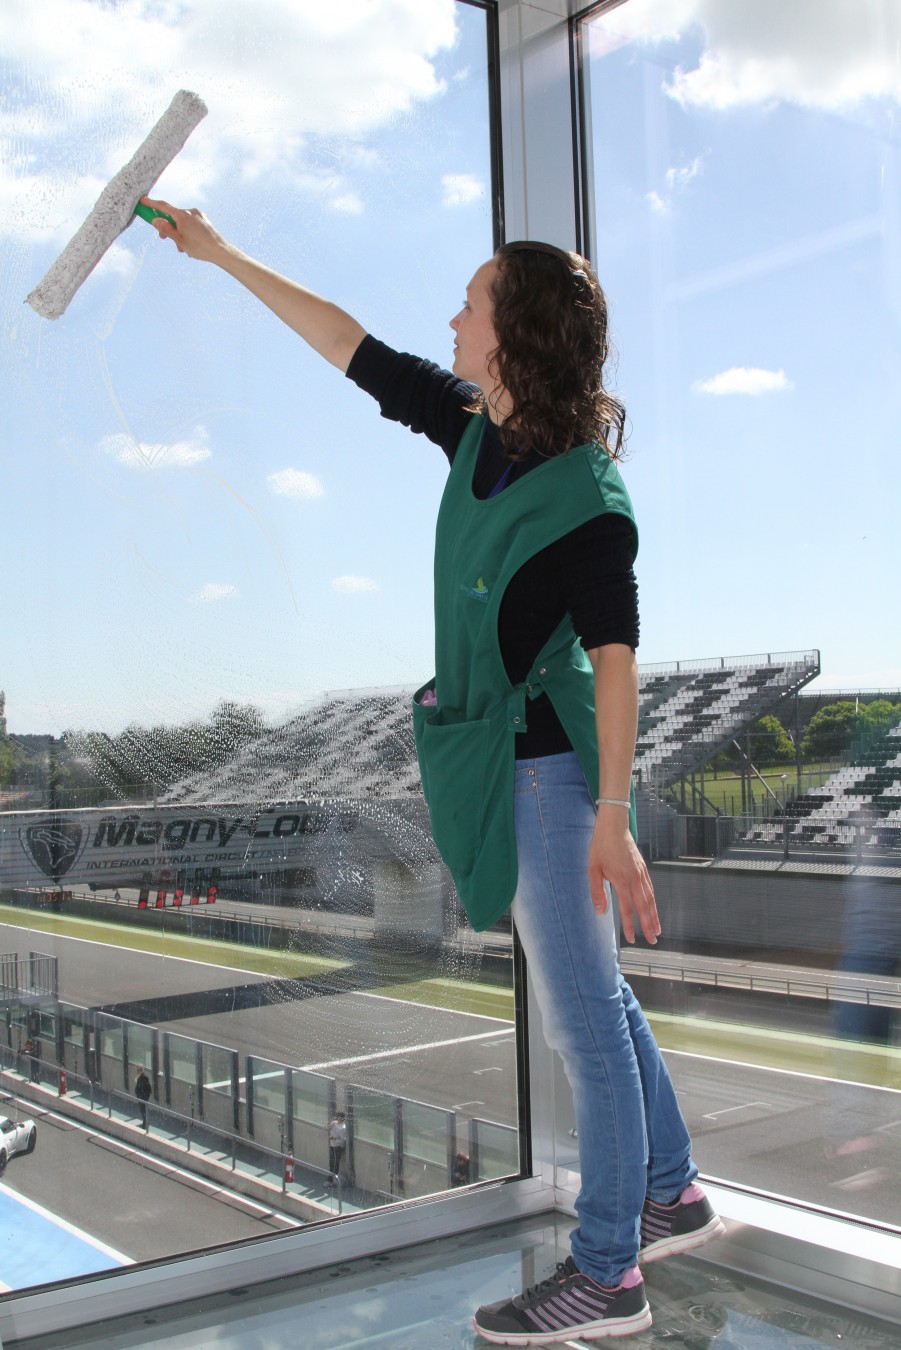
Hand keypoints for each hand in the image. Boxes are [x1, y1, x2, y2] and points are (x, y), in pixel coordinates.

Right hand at [140, 197, 229, 262]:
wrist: (220, 251)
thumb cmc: (200, 248)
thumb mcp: (179, 240)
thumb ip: (166, 229)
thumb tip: (155, 220)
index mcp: (183, 215)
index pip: (163, 207)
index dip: (152, 204)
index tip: (143, 201)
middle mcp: (190, 212)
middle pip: (172, 216)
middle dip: (167, 227)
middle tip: (164, 239)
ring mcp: (198, 215)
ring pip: (182, 222)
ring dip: (178, 233)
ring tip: (182, 247)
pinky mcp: (204, 220)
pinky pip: (190, 224)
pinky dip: (187, 232)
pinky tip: (190, 244)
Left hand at [588, 809, 660, 944]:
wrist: (614, 826)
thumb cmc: (600, 846)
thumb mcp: (593, 869)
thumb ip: (597, 892)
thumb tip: (601, 912)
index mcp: (622, 880)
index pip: (627, 908)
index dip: (629, 925)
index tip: (631, 939)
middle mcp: (635, 878)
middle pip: (644, 907)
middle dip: (648, 925)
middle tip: (654, 941)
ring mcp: (641, 873)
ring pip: (650, 898)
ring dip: (654, 915)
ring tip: (657, 929)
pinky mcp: (643, 868)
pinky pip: (650, 888)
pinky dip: (653, 901)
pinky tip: (653, 908)